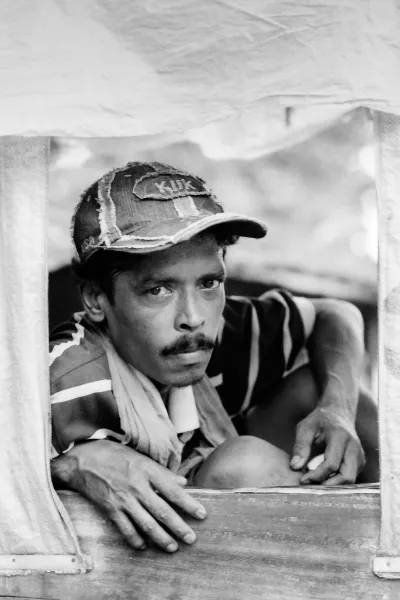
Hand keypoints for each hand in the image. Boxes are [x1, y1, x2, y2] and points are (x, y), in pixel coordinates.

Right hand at [51, 440, 206, 551]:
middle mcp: (137, 486)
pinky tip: (144, 546)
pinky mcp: (110, 509)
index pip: (173, 490)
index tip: (202, 515)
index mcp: (147, 470)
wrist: (82, 460)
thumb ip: (162, 472)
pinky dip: (136, 540)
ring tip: (173, 547)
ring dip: (162, 538)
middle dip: (179, 528)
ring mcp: (123, 500)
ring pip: (146, 524)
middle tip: (191, 539)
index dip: (189, 504)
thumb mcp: (140, 457)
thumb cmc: (114, 455)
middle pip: (162, 512)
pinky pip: (126, 529)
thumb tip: (182, 482)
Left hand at [289, 406, 365, 484]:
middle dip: (328, 486)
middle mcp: (354, 447)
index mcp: (340, 436)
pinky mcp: (360, 463)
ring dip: (333, 486)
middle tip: (310, 487)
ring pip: (350, 480)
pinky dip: (337, 482)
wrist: (337, 413)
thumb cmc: (319, 421)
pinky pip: (350, 478)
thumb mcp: (305, 428)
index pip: (331, 464)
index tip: (302, 480)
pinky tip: (322, 481)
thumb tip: (294, 467)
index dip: (317, 475)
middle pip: (346, 476)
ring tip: (315, 485)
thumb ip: (300, 446)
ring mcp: (359, 456)